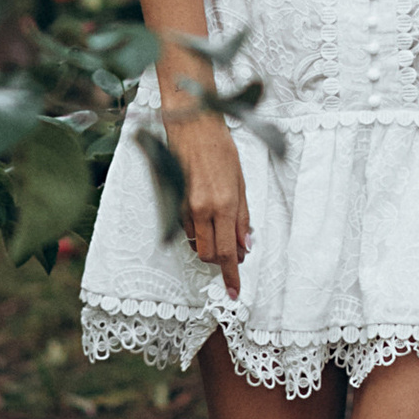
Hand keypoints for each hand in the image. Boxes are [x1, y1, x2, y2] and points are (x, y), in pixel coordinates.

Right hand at [173, 109, 249, 297]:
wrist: (192, 126)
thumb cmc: (220, 148)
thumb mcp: (241, 182)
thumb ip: (242, 217)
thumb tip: (245, 245)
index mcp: (224, 204)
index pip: (226, 252)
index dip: (231, 275)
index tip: (234, 292)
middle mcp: (202, 210)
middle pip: (209, 255)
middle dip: (220, 262)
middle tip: (232, 255)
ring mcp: (185, 207)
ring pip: (197, 244)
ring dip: (210, 245)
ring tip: (221, 228)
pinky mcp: (173, 202)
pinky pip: (187, 229)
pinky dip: (199, 232)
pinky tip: (207, 216)